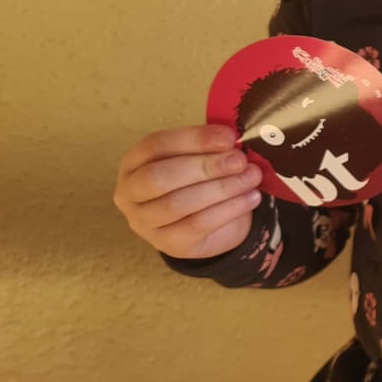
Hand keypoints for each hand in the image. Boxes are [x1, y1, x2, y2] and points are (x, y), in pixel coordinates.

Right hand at [114, 125, 263, 259]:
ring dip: (222, 188)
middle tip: (239, 160)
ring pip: (178, 204)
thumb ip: (210, 146)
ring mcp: (145, 222)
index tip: (229, 137)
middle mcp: (130, 193)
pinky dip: (229, 209)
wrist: (211, 223)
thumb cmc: (200, 180)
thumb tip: (232, 138)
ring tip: (251, 177)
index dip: (194, 139)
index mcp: (134, 162)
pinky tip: (251, 197)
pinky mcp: (168, 244)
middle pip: (160, 177)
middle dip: (204, 167)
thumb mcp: (201, 157)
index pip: (156, 145)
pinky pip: (198, 225)